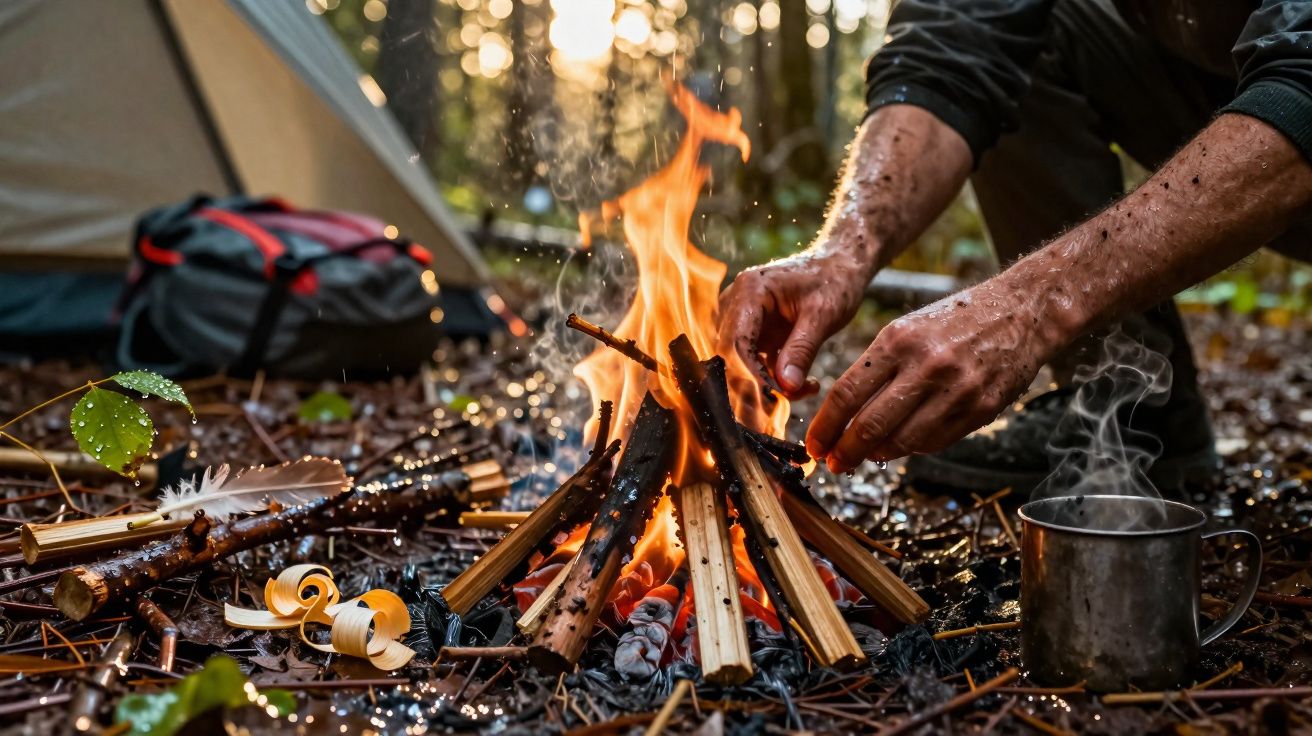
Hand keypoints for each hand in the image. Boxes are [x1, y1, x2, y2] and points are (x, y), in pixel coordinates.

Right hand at [716, 250, 871, 398]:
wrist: (840, 266)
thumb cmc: (834, 281)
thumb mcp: (823, 315)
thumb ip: (802, 350)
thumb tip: (785, 388)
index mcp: (749, 291)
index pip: (735, 343)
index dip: (748, 376)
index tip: (771, 402)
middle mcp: (736, 305)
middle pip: (730, 358)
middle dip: (755, 389)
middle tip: (781, 413)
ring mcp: (742, 321)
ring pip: (740, 366)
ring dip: (767, 388)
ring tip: (805, 391)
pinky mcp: (753, 336)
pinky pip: (755, 366)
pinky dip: (775, 382)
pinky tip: (804, 386)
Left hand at [805, 283, 1055, 471]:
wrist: (1021, 311)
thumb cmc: (954, 321)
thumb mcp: (907, 330)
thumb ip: (876, 370)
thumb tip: (845, 418)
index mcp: (897, 341)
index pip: (847, 393)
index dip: (825, 426)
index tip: (814, 444)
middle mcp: (926, 366)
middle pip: (870, 424)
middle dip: (845, 451)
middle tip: (833, 464)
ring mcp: (956, 390)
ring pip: (903, 441)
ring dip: (878, 455)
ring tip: (865, 457)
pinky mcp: (981, 408)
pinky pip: (937, 442)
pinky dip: (914, 448)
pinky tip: (902, 445)